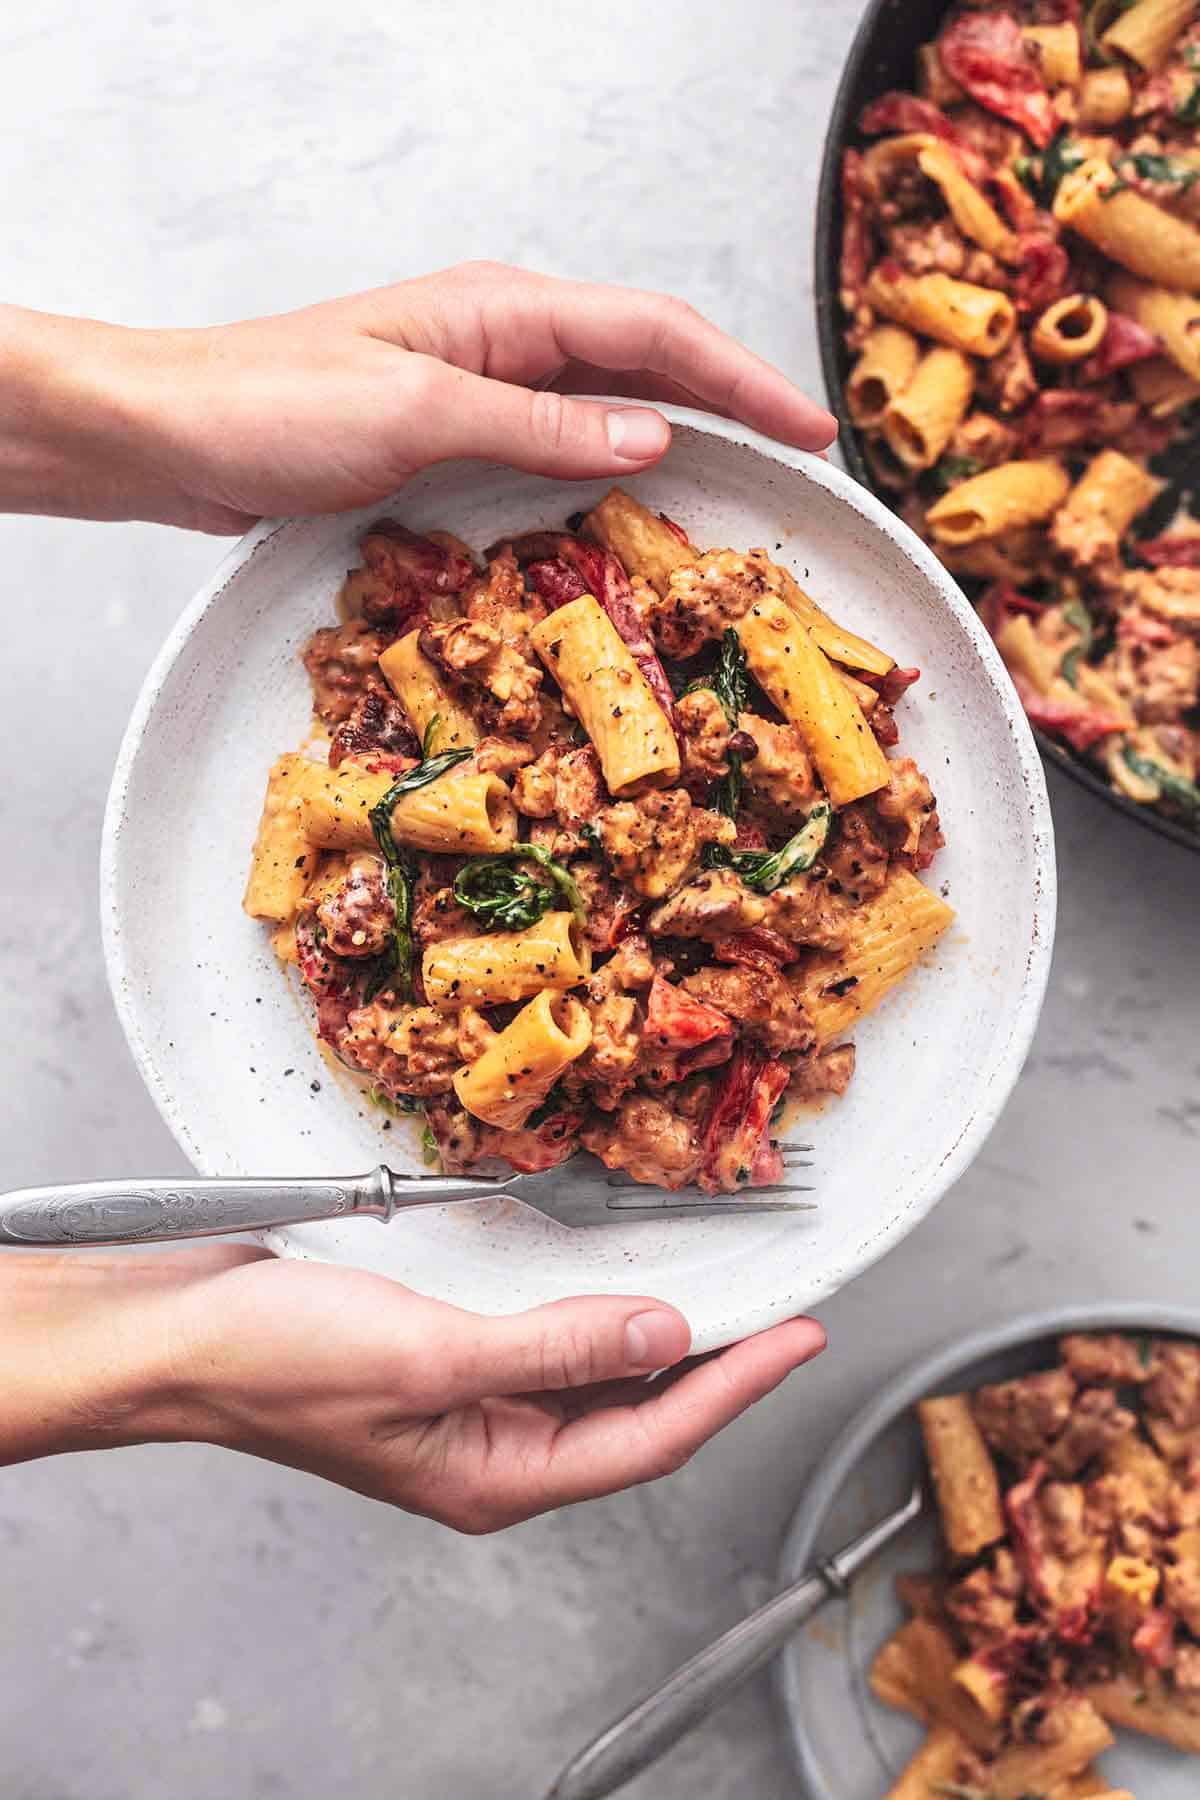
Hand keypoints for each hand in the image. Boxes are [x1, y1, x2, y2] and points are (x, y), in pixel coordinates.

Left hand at [0, 262, 834, 532]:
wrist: (174, 434)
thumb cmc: (272, 407)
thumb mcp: (417, 414)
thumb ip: (539, 423)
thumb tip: (656, 434)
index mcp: (505, 311)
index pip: (656, 335)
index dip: (744, 380)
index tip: (813, 427)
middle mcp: (504, 340)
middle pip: (649, 363)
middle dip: (733, 403)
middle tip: (806, 457)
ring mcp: (481, 387)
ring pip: (610, 404)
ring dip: (683, 435)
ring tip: (751, 482)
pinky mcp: (454, 437)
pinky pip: (560, 444)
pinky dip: (613, 467)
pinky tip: (639, 501)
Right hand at [2, 1247, 823, 1529]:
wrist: (180, 1334)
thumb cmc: (279, 1364)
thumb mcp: (433, 1356)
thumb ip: (557, 1347)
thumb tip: (664, 1334)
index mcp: (497, 1475)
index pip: (652, 1435)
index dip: (736, 1385)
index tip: (802, 1337)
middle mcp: (495, 1446)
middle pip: (635, 1410)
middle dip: (716, 1362)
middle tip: (785, 1310)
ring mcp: (470, 1400)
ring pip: (595, 1372)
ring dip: (656, 1332)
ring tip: (726, 1292)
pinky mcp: (445, 1350)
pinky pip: (546, 1336)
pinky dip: (592, 1306)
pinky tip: (615, 1276)